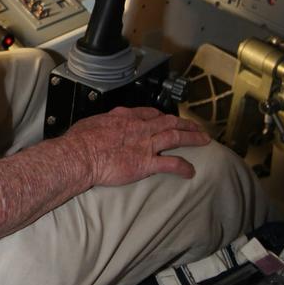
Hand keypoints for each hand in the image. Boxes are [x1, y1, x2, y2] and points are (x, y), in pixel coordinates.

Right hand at [60, 106, 209, 188]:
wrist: (79, 155)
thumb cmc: (79, 141)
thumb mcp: (91, 124)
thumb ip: (101, 125)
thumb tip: (98, 129)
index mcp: (125, 117)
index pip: (150, 113)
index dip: (162, 116)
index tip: (168, 118)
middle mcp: (139, 127)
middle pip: (169, 121)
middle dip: (185, 123)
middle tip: (196, 127)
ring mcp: (144, 144)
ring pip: (175, 136)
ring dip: (192, 137)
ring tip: (204, 140)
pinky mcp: (146, 163)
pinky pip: (170, 163)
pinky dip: (183, 167)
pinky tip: (191, 171)